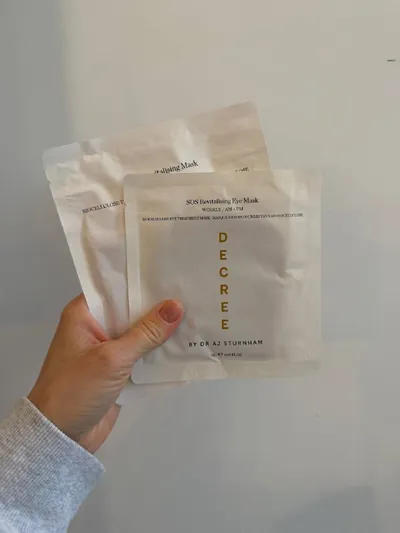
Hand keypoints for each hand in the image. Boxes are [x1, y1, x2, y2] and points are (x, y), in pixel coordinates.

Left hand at [28, 295, 182, 453]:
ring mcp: (107, 350)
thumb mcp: (112, 358)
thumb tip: (175, 306)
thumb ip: (146, 333)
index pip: (116, 288)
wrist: (60, 437)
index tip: (172, 275)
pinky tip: (185, 347)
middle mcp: (95, 327)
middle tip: (192, 295)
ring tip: (196, 318)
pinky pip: (142, 355)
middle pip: (131, 311)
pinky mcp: (117, 371)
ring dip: (162, 332)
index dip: (143, 282)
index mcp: (84, 314)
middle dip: (159, 307)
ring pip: (140, 334)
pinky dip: (159, 354)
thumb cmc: (76, 390)